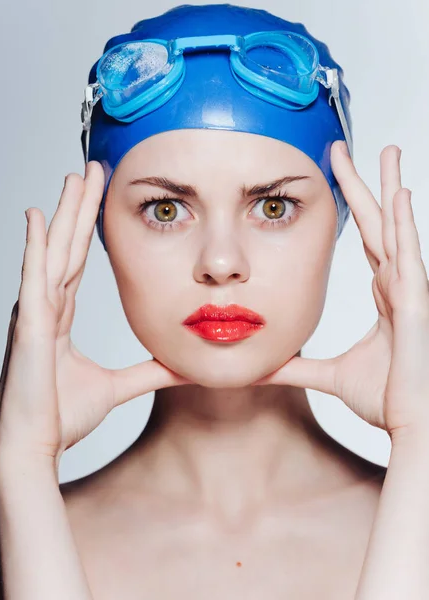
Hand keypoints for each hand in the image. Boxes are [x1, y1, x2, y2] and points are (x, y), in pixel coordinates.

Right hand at [0, 162, 190, 469]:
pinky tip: (37, 216)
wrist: (37, 449)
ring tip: (75, 178)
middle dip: (80, 208)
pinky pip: (33, 280)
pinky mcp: (28, 328)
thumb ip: (148, 372)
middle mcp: (46, 308)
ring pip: (53, 253)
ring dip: (64, 214)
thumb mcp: (117, 386)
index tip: (101, 199)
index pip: (79, 262)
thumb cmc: (63, 417)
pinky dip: (34, 247)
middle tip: (92, 170)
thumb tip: (181, 366)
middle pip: (68, 248)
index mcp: (61, 318)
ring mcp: (34, 315)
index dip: (89, 229)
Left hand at [251, 142, 428, 440]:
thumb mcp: (328, 375)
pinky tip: (400, 194)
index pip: (363, 240)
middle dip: (362, 185)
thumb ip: (296, 367)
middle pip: (376, 223)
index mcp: (383, 294)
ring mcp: (410, 290)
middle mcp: (397, 284)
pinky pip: (410, 257)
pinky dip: (406, 225)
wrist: (411, 426)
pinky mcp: (417, 304)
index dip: (350, 207)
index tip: (333, 178)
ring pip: (397, 229)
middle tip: (345, 148)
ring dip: (390, 188)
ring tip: (386, 150)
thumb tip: (262, 367)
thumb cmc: (385, 399)